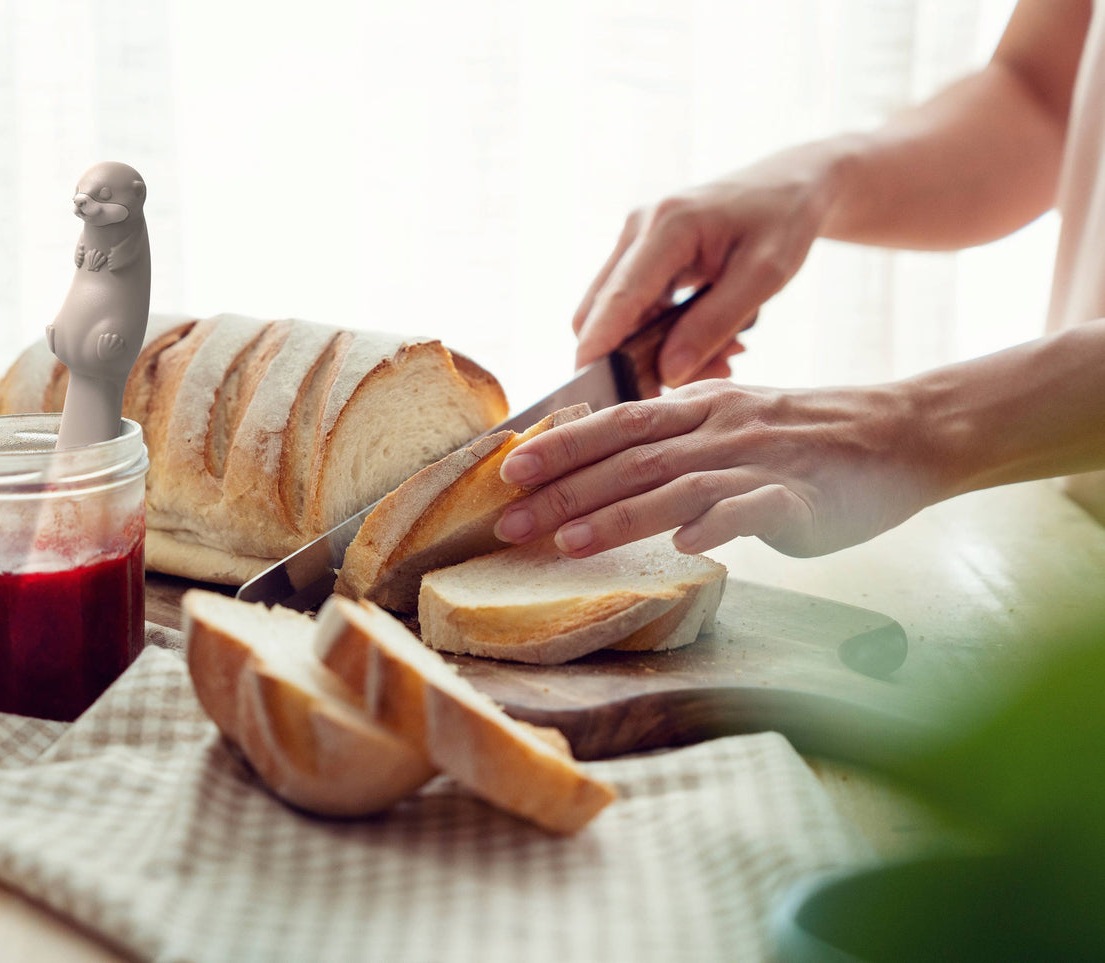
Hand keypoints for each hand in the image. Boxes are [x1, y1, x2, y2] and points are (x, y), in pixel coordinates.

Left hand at [494, 380, 938, 557]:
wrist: (900, 432)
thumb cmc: (802, 434)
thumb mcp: (728, 418)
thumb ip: (671, 437)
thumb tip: (599, 457)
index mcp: (699, 407)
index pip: (616, 423)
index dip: (560, 445)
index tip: (507, 469)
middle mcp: (721, 428)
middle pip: (630, 459)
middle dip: (565, 490)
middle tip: (509, 522)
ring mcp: (761, 461)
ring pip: (677, 487)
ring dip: (618, 516)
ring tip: (567, 543)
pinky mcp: (803, 497)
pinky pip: (755, 509)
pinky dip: (718, 524)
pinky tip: (685, 547)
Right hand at [574, 148, 837, 385]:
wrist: (788, 183)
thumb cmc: (784, 220)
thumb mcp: (765, 275)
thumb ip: (715, 324)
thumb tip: (667, 373)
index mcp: (668, 225)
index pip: (619, 297)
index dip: (599, 346)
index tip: (589, 388)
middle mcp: (638, 229)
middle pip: (600, 310)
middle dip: (628, 357)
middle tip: (679, 389)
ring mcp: (635, 240)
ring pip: (617, 314)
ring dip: (651, 349)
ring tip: (720, 360)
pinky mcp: (641, 255)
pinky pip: (635, 308)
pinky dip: (661, 334)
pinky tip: (707, 344)